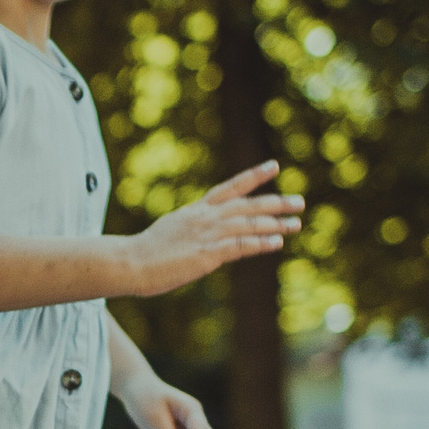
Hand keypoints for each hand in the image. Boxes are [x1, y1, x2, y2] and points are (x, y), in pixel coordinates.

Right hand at [119, 160, 305, 297]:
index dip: (253, 177)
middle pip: (247, 205)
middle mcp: (204, 218)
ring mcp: (206, 235)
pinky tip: (276, 243)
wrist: (128, 262)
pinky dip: (259, 242)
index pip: (229, 188)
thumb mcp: (170, 233)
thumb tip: (203, 237)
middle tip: (300, 201)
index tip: (274, 167)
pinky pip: (239, 245)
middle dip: (275, 203)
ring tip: (296, 224)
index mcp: (195, 211)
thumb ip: (190, 232)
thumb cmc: (143, 253)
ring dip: (275, 224)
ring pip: (248, 224)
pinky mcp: (206, 254)